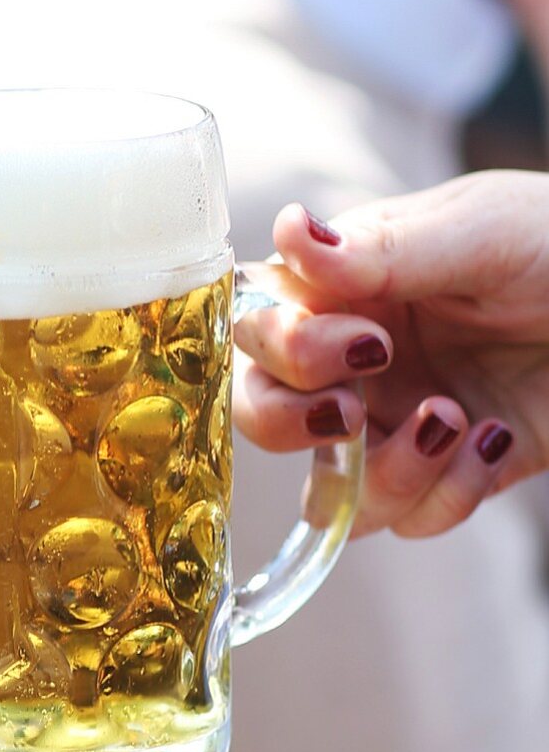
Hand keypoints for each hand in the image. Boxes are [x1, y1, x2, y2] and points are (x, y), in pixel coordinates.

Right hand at [234, 171, 548, 537]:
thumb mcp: (475, 233)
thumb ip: (378, 251)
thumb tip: (285, 233)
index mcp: (344, 294)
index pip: (256, 332)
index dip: (285, 352)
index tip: (366, 341)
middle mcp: (356, 365)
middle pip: (265, 418)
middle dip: (296, 425)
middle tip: (359, 409)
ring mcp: (397, 425)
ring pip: (331, 494)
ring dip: (384, 474)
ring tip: (454, 420)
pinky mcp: (446, 474)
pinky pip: (410, 519)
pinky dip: (448, 493)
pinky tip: (495, 439)